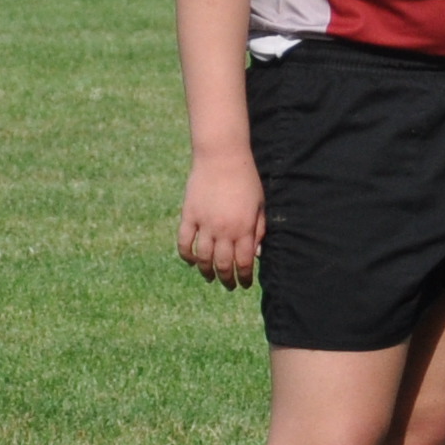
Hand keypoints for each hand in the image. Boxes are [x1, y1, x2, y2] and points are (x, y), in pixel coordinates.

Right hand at [178, 149, 264, 287]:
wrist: (222, 159)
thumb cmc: (247, 181)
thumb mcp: (260, 205)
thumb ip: (259, 230)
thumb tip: (256, 254)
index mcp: (244, 228)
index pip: (243, 262)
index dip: (244, 277)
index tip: (245, 284)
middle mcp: (223, 230)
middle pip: (222, 264)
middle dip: (226, 279)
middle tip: (228, 286)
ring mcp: (204, 223)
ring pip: (202, 257)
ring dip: (206, 271)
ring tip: (210, 277)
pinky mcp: (188, 215)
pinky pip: (183, 242)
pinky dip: (186, 255)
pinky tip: (190, 261)